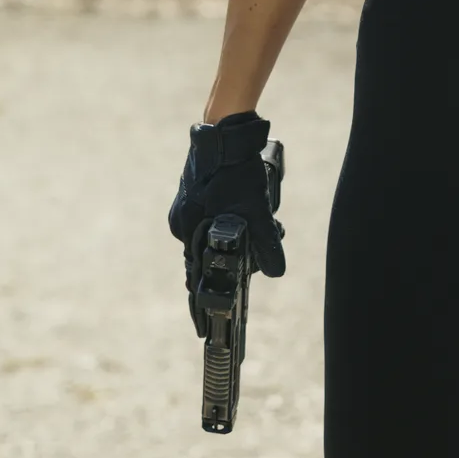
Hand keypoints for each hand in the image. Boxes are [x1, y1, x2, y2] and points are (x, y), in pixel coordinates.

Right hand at [168, 111, 285, 326]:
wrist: (226, 129)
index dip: (203, 300)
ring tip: (265, 231)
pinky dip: (230, 221)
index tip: (202, 327)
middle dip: (233, 261)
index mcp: (186, 228)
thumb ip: (265, 242)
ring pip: (212, 235)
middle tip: (256, 261)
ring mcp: (187, 206)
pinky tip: (250, 213)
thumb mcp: (255, 208)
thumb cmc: (235, 169)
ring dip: (236, 237)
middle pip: (206, 255)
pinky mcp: (196, 193)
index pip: (194, 275)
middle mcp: (181, 221)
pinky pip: (212, 218)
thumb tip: (277, 272)